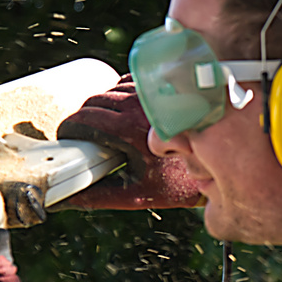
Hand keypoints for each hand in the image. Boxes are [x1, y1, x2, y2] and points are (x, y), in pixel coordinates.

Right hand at [56, 75, 203, 209]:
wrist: (215, 167)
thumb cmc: (176, 184)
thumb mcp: (135, 193)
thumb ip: (98, 195)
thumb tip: (66, 199)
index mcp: (130, 129)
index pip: (86, 118)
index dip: (71, 127)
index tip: (67, 137)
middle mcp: (141, 106)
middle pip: (96, 100)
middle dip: (83, 116)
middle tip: (81, 134)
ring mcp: (154, 93)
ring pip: (111, 88)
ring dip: (101, 104)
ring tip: (100, 125)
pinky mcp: (163, 87)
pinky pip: (129, 82)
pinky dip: (119, 93)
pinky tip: (120, 111)